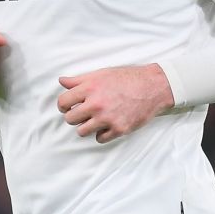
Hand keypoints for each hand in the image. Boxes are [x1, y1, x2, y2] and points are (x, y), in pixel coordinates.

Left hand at [56, 64, 174, 142]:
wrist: (153, 87)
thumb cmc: (127, 78)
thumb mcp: (101, 74)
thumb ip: (79, 80)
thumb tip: (61, 81)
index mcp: (90, 88)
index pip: (63, 102)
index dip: (63, 105)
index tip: (68, 107)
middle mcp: (96, 104)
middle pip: (70, 119)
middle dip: (74, 116)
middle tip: (82, 113)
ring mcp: (107, 118)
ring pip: (82, 132)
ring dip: (86, 127)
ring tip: (94, 120)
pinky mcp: (119, 129)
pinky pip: (99, 138)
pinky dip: (101, 133)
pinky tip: (107, 125)